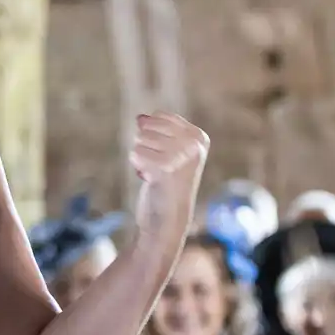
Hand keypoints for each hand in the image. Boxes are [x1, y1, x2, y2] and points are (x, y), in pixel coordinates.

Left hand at [129, 113, 209, 242]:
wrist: (169, 218)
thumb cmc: (167, 183)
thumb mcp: (170, 151)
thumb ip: (159, 131)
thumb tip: (140, 118)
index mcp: (199, 137)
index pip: (159, 116)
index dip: (151, 135)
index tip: (164, 155)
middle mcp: (194, 144)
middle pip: (147, 126)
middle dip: (144, 146)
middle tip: (158, 166)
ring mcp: (182, 155)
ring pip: (139, 139)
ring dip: (141, 157)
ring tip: (156, 173)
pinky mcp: (165, 167)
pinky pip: (135, 154)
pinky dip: (137, 167)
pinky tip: (150, 179)